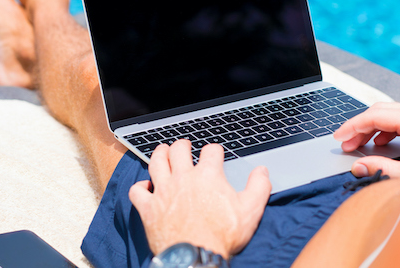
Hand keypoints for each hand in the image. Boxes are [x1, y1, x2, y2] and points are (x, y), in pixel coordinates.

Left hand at [128, 140, 271, 258]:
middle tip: (185, 146)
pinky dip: (139, 186)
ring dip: (159, 154)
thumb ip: (259, 187)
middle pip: (179, 150)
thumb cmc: (222, 235)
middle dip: (183, 145)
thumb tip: (261, 171)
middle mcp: (183, 178)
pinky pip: (137, 191)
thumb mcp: (251, 210)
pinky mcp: (148, 208)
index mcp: (208, 176)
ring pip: (156, 162)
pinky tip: (145, 186)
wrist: (196, 255)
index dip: (214, 150)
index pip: (211, 151)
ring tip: (162, 150)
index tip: (215, 154)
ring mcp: (163, 191)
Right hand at [333, 102, 399, 177]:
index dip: (353, 126)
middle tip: (345, 144)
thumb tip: (359, 166)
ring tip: (358, 145)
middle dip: (359, 127)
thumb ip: (382, 169)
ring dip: (371, 128)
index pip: (376, 116)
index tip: (340, 137)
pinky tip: (379, 143)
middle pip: (381, 111)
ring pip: (389, 114)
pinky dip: (384, 129)